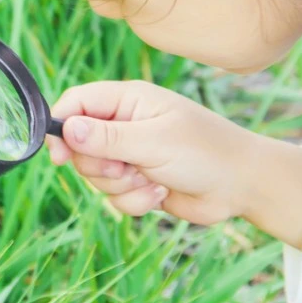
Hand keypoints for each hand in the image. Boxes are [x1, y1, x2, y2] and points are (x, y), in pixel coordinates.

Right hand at [46, 81, 301, 246]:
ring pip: (96, 176)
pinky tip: (161, 194)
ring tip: (153, 181)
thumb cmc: (205, 152)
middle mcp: (125, 125)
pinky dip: (135, 201)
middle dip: (100, 166)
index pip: (76, 103)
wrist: (242, 186)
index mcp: (128, 100)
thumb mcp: (154, 141)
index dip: (61, 128)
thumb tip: (66, 129)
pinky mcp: (138, 182)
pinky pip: (114, 198)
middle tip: (127, 168)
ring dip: (122, 187)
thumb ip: (108, 138)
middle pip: (80, 146)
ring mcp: (131, 155)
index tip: (60, 157)